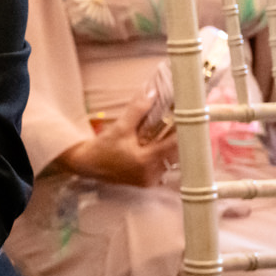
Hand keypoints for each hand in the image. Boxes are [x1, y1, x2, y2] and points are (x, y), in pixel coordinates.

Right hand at [56, 88, 177, 186]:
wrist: (86, 164)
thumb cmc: (102, 147)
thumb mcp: (119, 127)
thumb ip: (137, 110)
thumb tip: (152, 93)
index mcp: (145, 160)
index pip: (174, 145)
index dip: (183, 131)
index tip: (188, 120)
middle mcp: (150, 173)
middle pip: (176, 155)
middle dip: (177, 140)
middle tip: (179, 125)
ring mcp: (149, 179)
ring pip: (170, 162)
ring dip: (171, 149)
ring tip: (169, 135)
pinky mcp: (146, 182)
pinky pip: (162, 168)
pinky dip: (163, 158)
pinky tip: (157, 149)